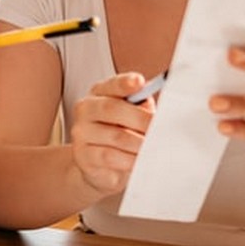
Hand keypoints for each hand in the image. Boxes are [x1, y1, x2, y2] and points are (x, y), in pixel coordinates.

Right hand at [68, 71, 158, 195]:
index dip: (125, 83)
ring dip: (140, 143)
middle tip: (160, 129)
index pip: (112, 84)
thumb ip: (143, 106)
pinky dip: (130, 159)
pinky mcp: (83, 156)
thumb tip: (162, 108)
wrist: (99, 163)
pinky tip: (139, 160)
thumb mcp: (133, 114)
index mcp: (99, 93)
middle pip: (113, 109)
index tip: (139, 82)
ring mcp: (81, 133)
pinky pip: (111, 157)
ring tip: (154, 147)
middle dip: (141, 119)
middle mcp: (86, 109)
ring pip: (116, 136)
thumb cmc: (121, 133)